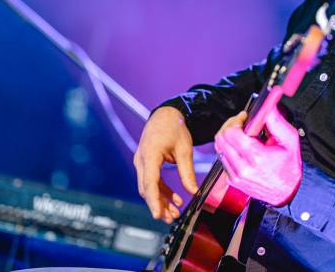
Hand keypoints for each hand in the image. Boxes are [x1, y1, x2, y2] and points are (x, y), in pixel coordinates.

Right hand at [134, 106, 198, 222]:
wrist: (165, 115)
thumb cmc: (174, 129)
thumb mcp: (184, 149)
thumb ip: (187, 171)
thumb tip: (193, 192)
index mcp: (150, 154)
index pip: (149, 182)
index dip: (154, 200)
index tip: (158, 215)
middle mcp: (141, 160)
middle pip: (146, 188)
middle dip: (158, 205)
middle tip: (172, 219)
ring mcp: (142, 162)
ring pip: (148, 187)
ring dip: (160, 201)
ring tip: (174, 213)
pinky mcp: (146, 164)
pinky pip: (152, 181)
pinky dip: (161, 192)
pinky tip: (175, 200)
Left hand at [214, 109, 301, 205]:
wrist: (287, 192)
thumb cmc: (289, 167)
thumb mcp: (289, 140)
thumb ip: (276, 121)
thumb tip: (267, 106)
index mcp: (257, 157)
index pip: (231, 133)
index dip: (236, 121)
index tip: (244, 118)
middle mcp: (243, 168)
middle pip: (221, 139)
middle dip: (230, 127)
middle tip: (242, 125)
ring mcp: (236, 176)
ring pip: (219, 148)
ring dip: (228, 139)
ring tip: (243, 137)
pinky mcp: (232, 180)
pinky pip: (222, 159)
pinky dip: (229, 151)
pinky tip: (242, 150)